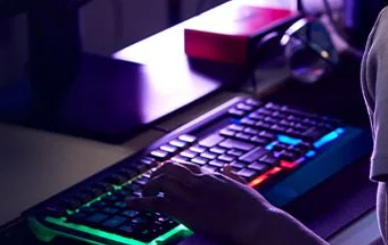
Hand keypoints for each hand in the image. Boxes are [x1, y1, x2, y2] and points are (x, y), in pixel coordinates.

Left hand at [128, 161, 277, 243]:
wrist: (255, 222)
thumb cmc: (254, 209)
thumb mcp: (244, 187)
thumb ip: (233, 176)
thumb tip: (228, 166)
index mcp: (213, 176)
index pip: (187, 166)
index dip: (173, 170)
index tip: (165, 176)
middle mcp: (200, 181)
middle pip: (170, 168)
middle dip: (158, 174)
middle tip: (151, 184)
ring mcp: (192, 194)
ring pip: (162, 182)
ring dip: (149, 186)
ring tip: (142, 193)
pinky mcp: (186, 210)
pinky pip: (158, 202)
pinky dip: (141, 201)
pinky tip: (132, 203)